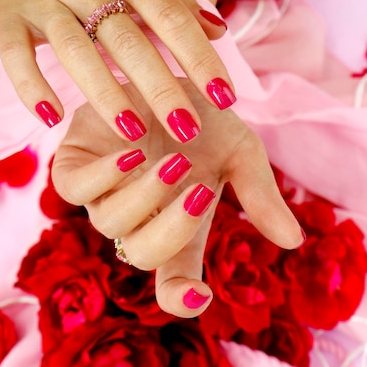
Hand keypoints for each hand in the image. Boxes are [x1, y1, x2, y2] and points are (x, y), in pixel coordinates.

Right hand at [0, 0, 232, 137]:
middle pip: (127, 40)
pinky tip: (52, 117)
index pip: (170, 17)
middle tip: (186, 129)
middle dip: (160, 88)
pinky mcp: (7, 14)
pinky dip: (31, 87)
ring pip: (75, 51)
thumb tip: (217, 33)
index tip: (225, 97)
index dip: (200, 58)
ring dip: (104, 95)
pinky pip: (16, 55)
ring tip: (132, 133)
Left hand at [52, 79, 303, 317]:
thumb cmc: (203, 117)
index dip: (180, 296)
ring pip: (110, 223)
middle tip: (200, 189)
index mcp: (176, 227)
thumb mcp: (241, 152)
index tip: (200, 294)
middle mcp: (136, 220)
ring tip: (175, 160)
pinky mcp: (74, 166)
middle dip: (173, 229)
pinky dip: (101, 178)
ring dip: (145, 197)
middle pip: (143, 255)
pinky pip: (73, 189)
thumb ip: (260, 194)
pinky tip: (131, 154)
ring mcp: (101, 196)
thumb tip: (294, 240)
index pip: (172, 280)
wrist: (163, 70)